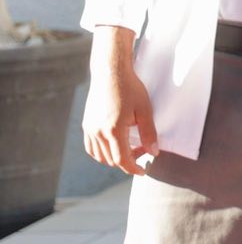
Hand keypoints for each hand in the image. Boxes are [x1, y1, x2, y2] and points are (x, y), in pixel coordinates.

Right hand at [82, 27, 157, 174]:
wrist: (111, 73)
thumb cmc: (131, 89)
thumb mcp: (145, 110)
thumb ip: (149, 133)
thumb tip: (154, 152)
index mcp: (113, 130)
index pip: (122, 160)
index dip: (133, 168)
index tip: (143, 171)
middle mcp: (98, 132)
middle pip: (111, 160)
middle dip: (128, 160)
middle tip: (143, 149)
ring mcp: (89, 128)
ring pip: (99, 156)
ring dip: (115, 157)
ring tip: (131, 146)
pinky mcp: (86, 124)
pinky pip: (91, 147)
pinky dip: (102, 152)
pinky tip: (115, 144)